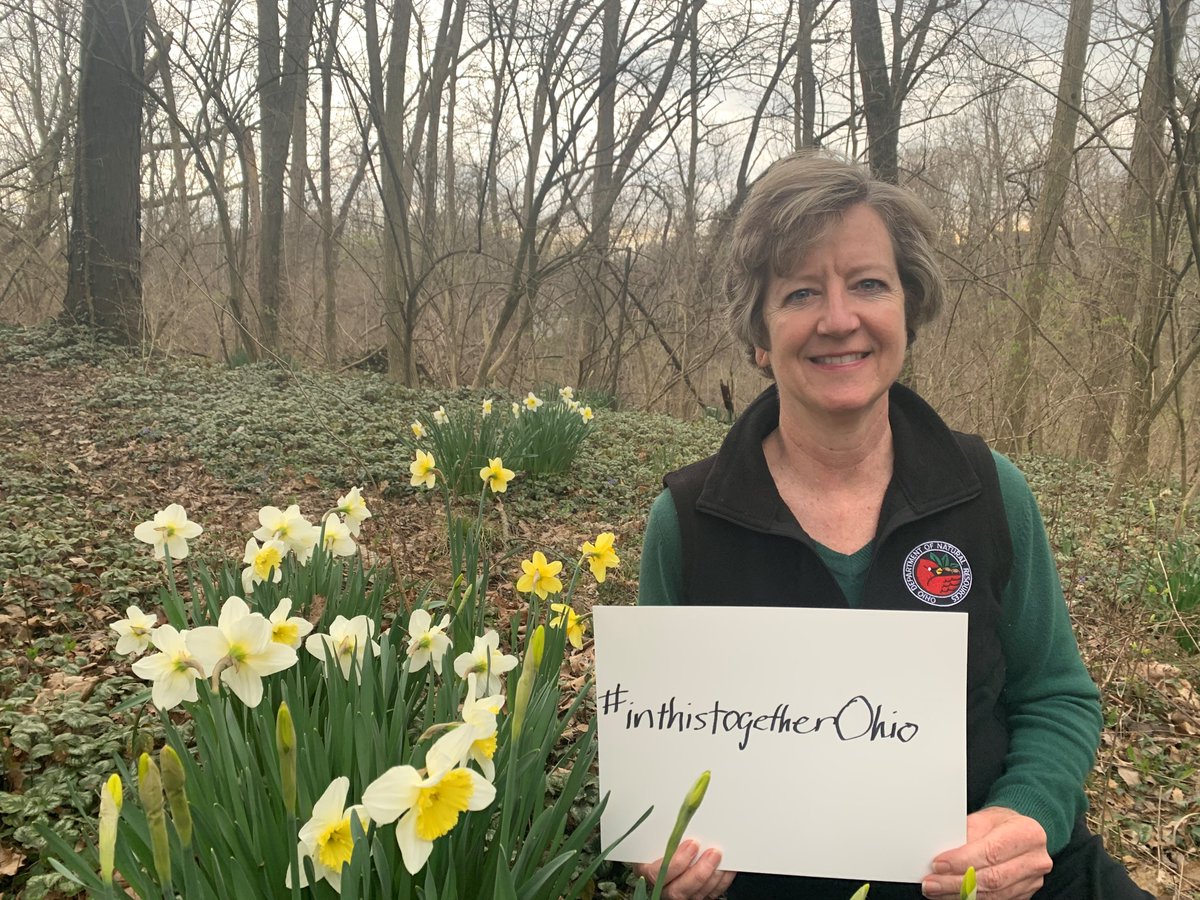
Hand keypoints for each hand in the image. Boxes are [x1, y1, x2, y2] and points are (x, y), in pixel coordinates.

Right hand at [632, 839, 735, 899]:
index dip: (676, 862)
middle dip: (699, 872)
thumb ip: (665, 831)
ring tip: (720, 857)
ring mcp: (680, 893)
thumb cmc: (658, 843)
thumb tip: (686, 809)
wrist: (667, 858)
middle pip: (678, 890)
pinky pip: (709, 895)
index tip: (692, 844)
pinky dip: (721, 882)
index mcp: (648, 870)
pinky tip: (727, 868)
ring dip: (712, 877)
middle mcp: (663, 887)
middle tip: (713, 853)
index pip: (657, 873)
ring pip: (695, 895)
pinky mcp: (695, 895)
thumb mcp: (655, 836)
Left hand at [922, 807, 1051, 899]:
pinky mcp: (1025, 894)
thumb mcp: (985, 818)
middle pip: (992, 878)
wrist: (1022, 832)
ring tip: (937, 891)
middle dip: (957, 883)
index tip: (938, 864)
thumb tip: (944, 852)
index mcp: (1027, 834)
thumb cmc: (1002, 823)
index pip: (991, 852)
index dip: (962, 861)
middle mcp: (1034, 860)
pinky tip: (954, 895)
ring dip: (961, 895)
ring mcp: (1032, 881)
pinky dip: (972, 899)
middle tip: (931, 883)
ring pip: (993, 894)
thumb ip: (967, 834)